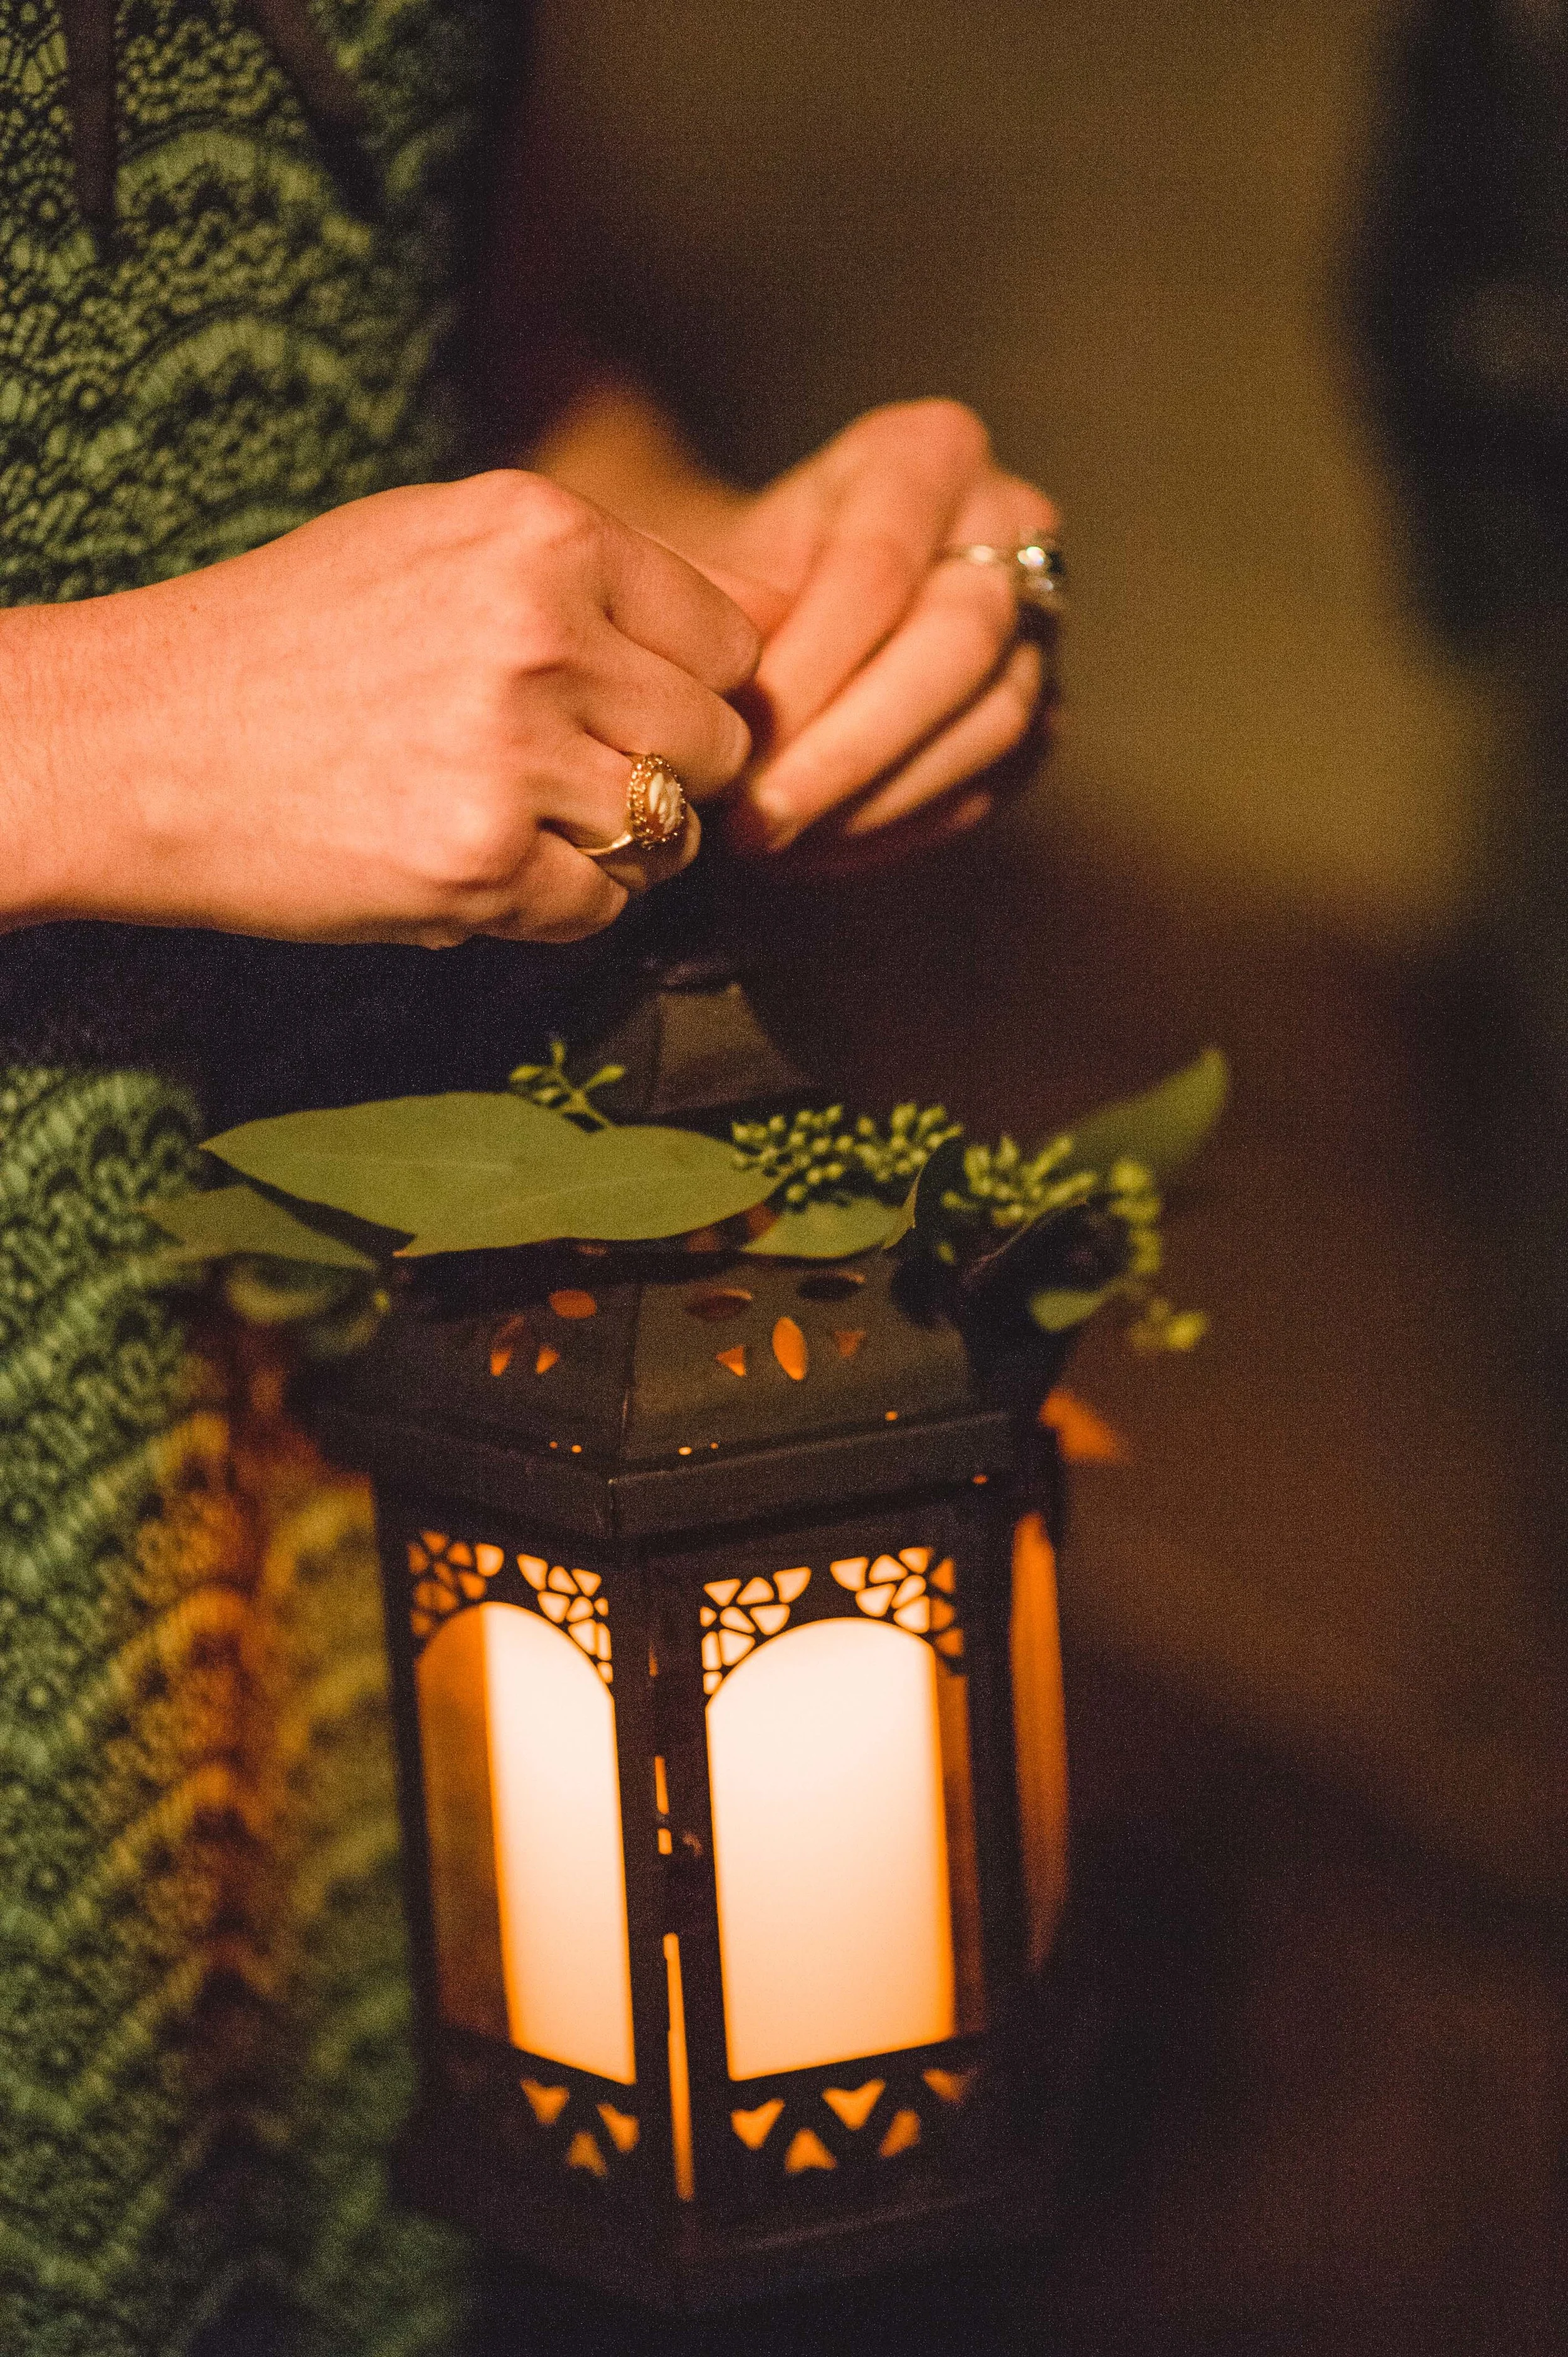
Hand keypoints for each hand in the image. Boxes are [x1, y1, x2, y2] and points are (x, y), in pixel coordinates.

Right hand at [0, 471, 758, 944]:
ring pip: (673, 833)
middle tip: (579, 780)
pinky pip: (601, 909)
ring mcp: (515, 752)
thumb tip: (745, 634)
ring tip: (527, 822)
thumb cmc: (289, 639)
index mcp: (543, 532)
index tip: (634, 712)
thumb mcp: (439, 546)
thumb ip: (587, 580)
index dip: (692, 690)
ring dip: (622, 849)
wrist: (138, 738)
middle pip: (718, 740)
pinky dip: (557, 906)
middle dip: (670, 775)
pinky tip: (482, 867)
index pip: (726, 636)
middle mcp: (544, 631)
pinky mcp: (480, 863)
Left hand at [678, 401, 1058, 869]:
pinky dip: (898, 824)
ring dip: (875, 796)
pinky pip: (990, 781)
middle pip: (956, 643)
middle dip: (849, 745)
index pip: (878, 567)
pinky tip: (816, 847)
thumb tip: (723, 695)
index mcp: (928, 455)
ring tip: (776, 838)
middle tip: (758, 817)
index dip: (807, 667)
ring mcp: (1039, 620)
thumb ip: (717, 614)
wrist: (772, 604)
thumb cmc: (732, 575)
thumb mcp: (709, 565)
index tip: (731, 740)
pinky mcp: (1039, 709)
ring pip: (991, 722)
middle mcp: (1008, 524)